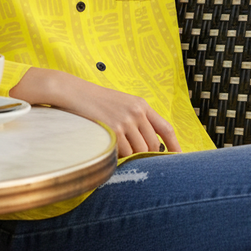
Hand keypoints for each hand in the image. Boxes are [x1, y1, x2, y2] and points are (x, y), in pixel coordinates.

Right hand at [10, 68, 181, 156]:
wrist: (72, 92)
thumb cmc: (94, 101)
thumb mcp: (120, 104)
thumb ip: (135, 119)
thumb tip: (146, 145)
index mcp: (141, 105)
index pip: (166, 128)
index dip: (174, 145)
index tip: (179, 158)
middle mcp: (137, 112)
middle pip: (152, 145)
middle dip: (145, 155)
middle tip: (133, 158)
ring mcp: (126, 121)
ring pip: (138, 151)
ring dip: (129, 156)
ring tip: (116, 150)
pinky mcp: (114, 129)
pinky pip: (124, 153)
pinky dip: (118, 157)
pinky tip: (109, 150)